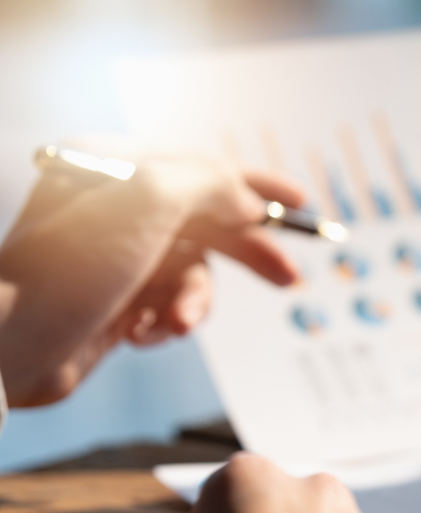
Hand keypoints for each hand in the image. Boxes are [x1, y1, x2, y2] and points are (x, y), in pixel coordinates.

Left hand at [0, 142, 304, 406]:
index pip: (204, 167)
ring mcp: (115, 252)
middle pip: (209, 220)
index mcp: (116, 166)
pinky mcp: (114, 297)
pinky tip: (142, 332)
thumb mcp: (151, 201)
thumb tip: (247, 200)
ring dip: (194, 301)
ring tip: (176, 323)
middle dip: (246, 254)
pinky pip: (170, 303)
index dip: (257, 185)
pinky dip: (167, 321)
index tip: (300, 204)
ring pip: (194, 271)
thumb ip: (212, 183)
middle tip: (287, 278)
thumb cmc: (67, 271)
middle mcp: (115, 204)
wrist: (11, 346)